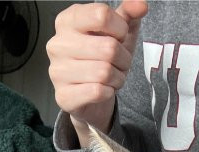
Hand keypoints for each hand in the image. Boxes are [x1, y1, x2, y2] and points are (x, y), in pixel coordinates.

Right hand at [47, 1, 147, 147]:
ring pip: (104, 72)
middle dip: (123, 58)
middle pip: (108, 47)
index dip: (120, 29)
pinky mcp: (64, 96)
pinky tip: (103, 90)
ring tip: (111, 77)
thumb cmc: (102, 59)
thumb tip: (140, 5)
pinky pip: (97, 91)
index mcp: (68, 20)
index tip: (118, 36)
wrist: (90, 96)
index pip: (102, 15)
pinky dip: (108, 92)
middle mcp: (58, 44)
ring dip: (117, 77)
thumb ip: (129, 14)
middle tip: (119, 63)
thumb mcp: (117, 32)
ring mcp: (57, 71)